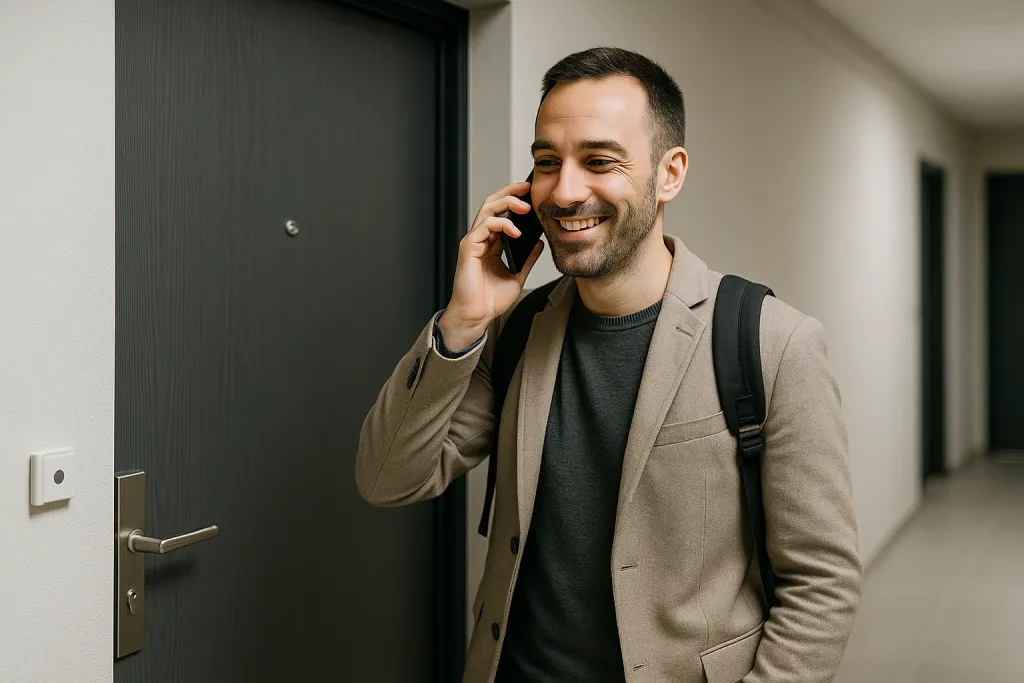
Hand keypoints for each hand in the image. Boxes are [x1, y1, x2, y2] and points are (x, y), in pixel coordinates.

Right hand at [438, 181, 544, 350]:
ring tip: (525, 207)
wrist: (477, 316)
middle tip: (528, 187)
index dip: (514, 199)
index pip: (501, 212)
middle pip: (492, 204)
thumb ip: (527, 258)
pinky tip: (516, 230)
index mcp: (491, 243)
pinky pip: (484, 226)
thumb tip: (539, 242)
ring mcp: (473, 242)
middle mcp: (481, 238)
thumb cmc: (491, 299)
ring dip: (507, 203)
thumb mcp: (517, 275)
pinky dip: (501, 224)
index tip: (531, 193)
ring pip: (487, 210)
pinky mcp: (468, 248)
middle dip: (510, 192)